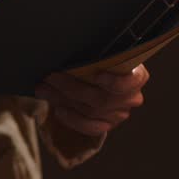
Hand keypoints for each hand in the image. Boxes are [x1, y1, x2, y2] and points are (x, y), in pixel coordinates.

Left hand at [35, 64, 149, 136]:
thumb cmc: (96, 61)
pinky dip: (71, 119)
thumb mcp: (97, 53)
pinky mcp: (106, 125)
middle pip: (101, 98)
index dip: (117, 81)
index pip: (134, 80)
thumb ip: (92, 55)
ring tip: (43, 89)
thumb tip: (65, 51)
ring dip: (63, 100)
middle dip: (71, 87)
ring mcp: (119, 114)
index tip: (98, 76)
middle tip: (49, 77)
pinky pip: (90, 127)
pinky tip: (58, 109)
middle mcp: (131, 97)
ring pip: (91, 112)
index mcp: (135, 75)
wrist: (90, 77)